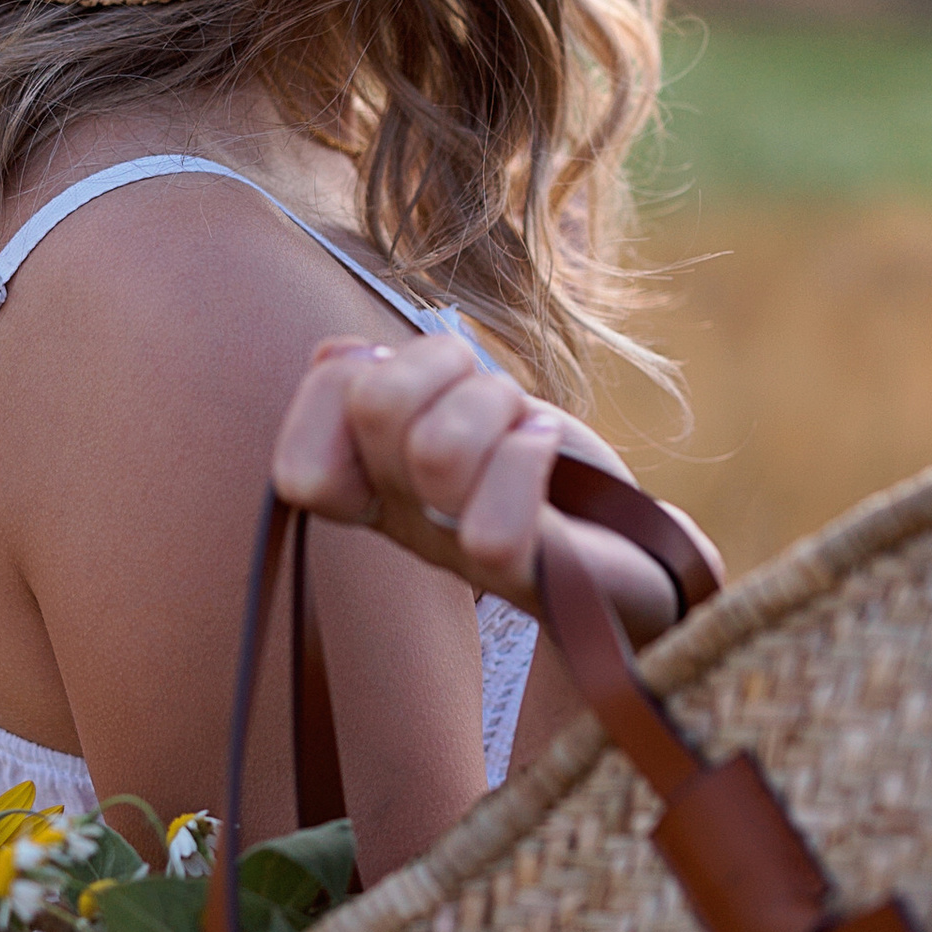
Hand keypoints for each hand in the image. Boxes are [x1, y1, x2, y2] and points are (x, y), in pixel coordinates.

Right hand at [269, 336, 717, 643]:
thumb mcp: (457, 402)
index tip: (403, 381)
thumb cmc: (541, 467)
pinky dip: (528, 457)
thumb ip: (391, 377)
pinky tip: (546, 447)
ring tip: (522, 423)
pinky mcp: (525, 574)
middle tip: (481, 393)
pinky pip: (493, 530)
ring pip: (437, 450)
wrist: (631, 548)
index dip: (340, 383)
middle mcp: (403, 521)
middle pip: (377, 406)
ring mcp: (459, 552)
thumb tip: (341, 357)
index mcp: (372, 483)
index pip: (299, 443)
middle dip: (439, 364)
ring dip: (494, 404)